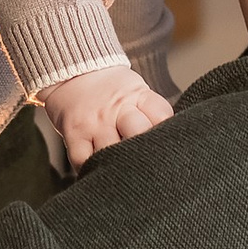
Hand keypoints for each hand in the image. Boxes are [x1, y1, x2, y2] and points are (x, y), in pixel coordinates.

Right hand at [38, 62, 174, 167]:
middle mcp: (116, 108)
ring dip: (119, 165)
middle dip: (145, 151)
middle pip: (138, 133)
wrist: (73, 74)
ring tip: (125, 174)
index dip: (168, 133)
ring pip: (110, 152)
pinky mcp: (74, 134)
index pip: (161, 115)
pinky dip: (91, 170)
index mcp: (137, 96)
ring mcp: (94, 122)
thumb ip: (153, 115)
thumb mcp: (136, 93)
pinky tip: (98, 171)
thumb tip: (174, 144)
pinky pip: (83, 160)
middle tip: (147, 165)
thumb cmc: (112, 92)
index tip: (167, 147)